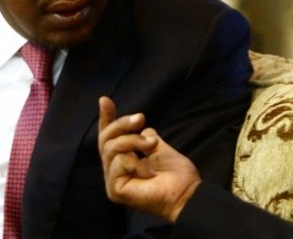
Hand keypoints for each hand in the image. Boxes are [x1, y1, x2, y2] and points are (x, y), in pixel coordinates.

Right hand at [98, 96, 201, 221]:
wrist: (187, 192)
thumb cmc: (177, 175)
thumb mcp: (160, 148)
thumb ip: (147, 138)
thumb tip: (142, 127)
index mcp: (125, 161)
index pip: (110, 138)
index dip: (107, 119)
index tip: (105, 99)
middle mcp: (115, 171)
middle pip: (105, 140)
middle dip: (122, 124)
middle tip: (141, 117)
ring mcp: (113, 181)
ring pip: (110, 148)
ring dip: (133, 141)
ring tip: (151, 145)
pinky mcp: (115, 190)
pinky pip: (116, 163)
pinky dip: (132, 160)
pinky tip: (145, 170)